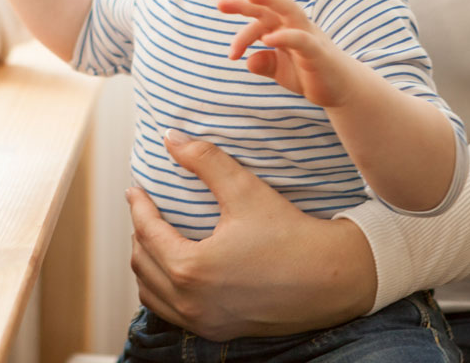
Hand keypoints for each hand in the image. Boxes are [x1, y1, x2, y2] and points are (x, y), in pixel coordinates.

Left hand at [127, 130, 376, 339]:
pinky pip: (172, 314)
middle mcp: (192, 303)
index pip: (147, 233)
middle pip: (143, 265)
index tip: (136, 188)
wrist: (333, 278)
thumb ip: (204, 159)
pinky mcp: (220, 332)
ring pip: (152, 294)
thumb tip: (171, 138)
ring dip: (147, 264)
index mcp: (192, 268)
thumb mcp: (244, 188)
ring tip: (155, 236)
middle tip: (145, 208)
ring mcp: (205, 323)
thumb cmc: (289, 232)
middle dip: (139, 233)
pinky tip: (174, 270)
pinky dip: (162, 291)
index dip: (138, 207)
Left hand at [220, 0, 353, 107]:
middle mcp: (295, 25)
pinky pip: (301, 38)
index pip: (259, 20)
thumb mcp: (281, 71)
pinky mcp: (318, 51)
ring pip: (289, 10)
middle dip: (246, 2)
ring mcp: (308, 35)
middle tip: (220, 4)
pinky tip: (268, 39)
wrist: (343, 90)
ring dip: (269, 0)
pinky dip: (285, 36)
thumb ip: (264, 64)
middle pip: (270, 6)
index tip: (231, 55)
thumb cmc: (308, 74)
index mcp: (284, 27)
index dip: (242, 35)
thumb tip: (249, 60)